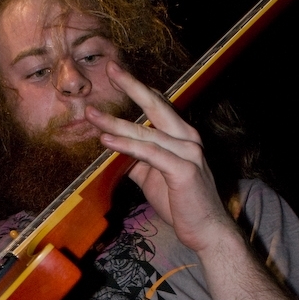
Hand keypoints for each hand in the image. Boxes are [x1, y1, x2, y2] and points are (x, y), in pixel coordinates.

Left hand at [85, 60, 236, 255]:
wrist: (206, 230)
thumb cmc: (181, 204)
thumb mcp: (153, 177)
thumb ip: (136, 161)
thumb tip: (113, 150)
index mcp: (182, 137)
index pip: (159, 106)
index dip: (138, 89)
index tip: (116, 74)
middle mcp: (188, 138)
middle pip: (156, 106)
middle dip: (131, 86)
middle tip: (110, 69)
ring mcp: (188, 152)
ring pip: (146, 132)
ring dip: (116, 123)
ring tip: (92, 115)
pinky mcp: (183, 170)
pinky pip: (150, 154)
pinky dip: (126, 146)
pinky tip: (107, 141)